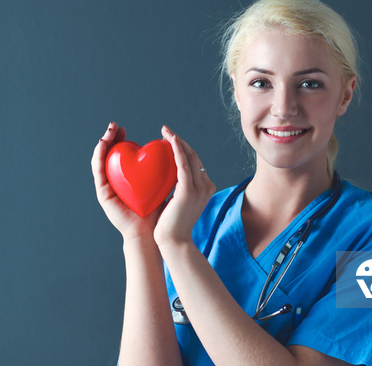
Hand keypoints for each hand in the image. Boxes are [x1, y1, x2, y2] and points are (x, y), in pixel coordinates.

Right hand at [91, 122, 160, 239]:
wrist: (150, 231)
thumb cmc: (158, 209)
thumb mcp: (161, 182)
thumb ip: (162, 167)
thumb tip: (172, 146)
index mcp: (125, 178)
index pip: (120, 155)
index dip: (120, 140)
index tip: (124, 128)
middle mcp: (113, 181)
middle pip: (108, 155)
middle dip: (110, 137)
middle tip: (115, 125)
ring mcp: (106, 187)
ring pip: (100, 160)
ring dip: (103, 143)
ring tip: (108, 131)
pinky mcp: (102, 193)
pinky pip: (98, 171)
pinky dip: (99, 156)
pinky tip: (102, 144)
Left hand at [153, 126, 215, 246]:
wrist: (175, 242)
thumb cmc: (173, 226)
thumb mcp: (179, 204)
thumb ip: (179, 191)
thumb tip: (170, 181)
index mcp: (206, 187)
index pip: (195, 162)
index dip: (183, 148)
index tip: (170, 139)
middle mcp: (206, 185)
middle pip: (193, 156)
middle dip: (180, 141)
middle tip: (165, 130)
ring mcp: (199, 188)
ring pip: (189, 157)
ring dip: (177, 141)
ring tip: (165, 131)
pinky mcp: (188, 190)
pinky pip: (183, 164)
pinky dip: (177, 150)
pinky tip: (170, 140)